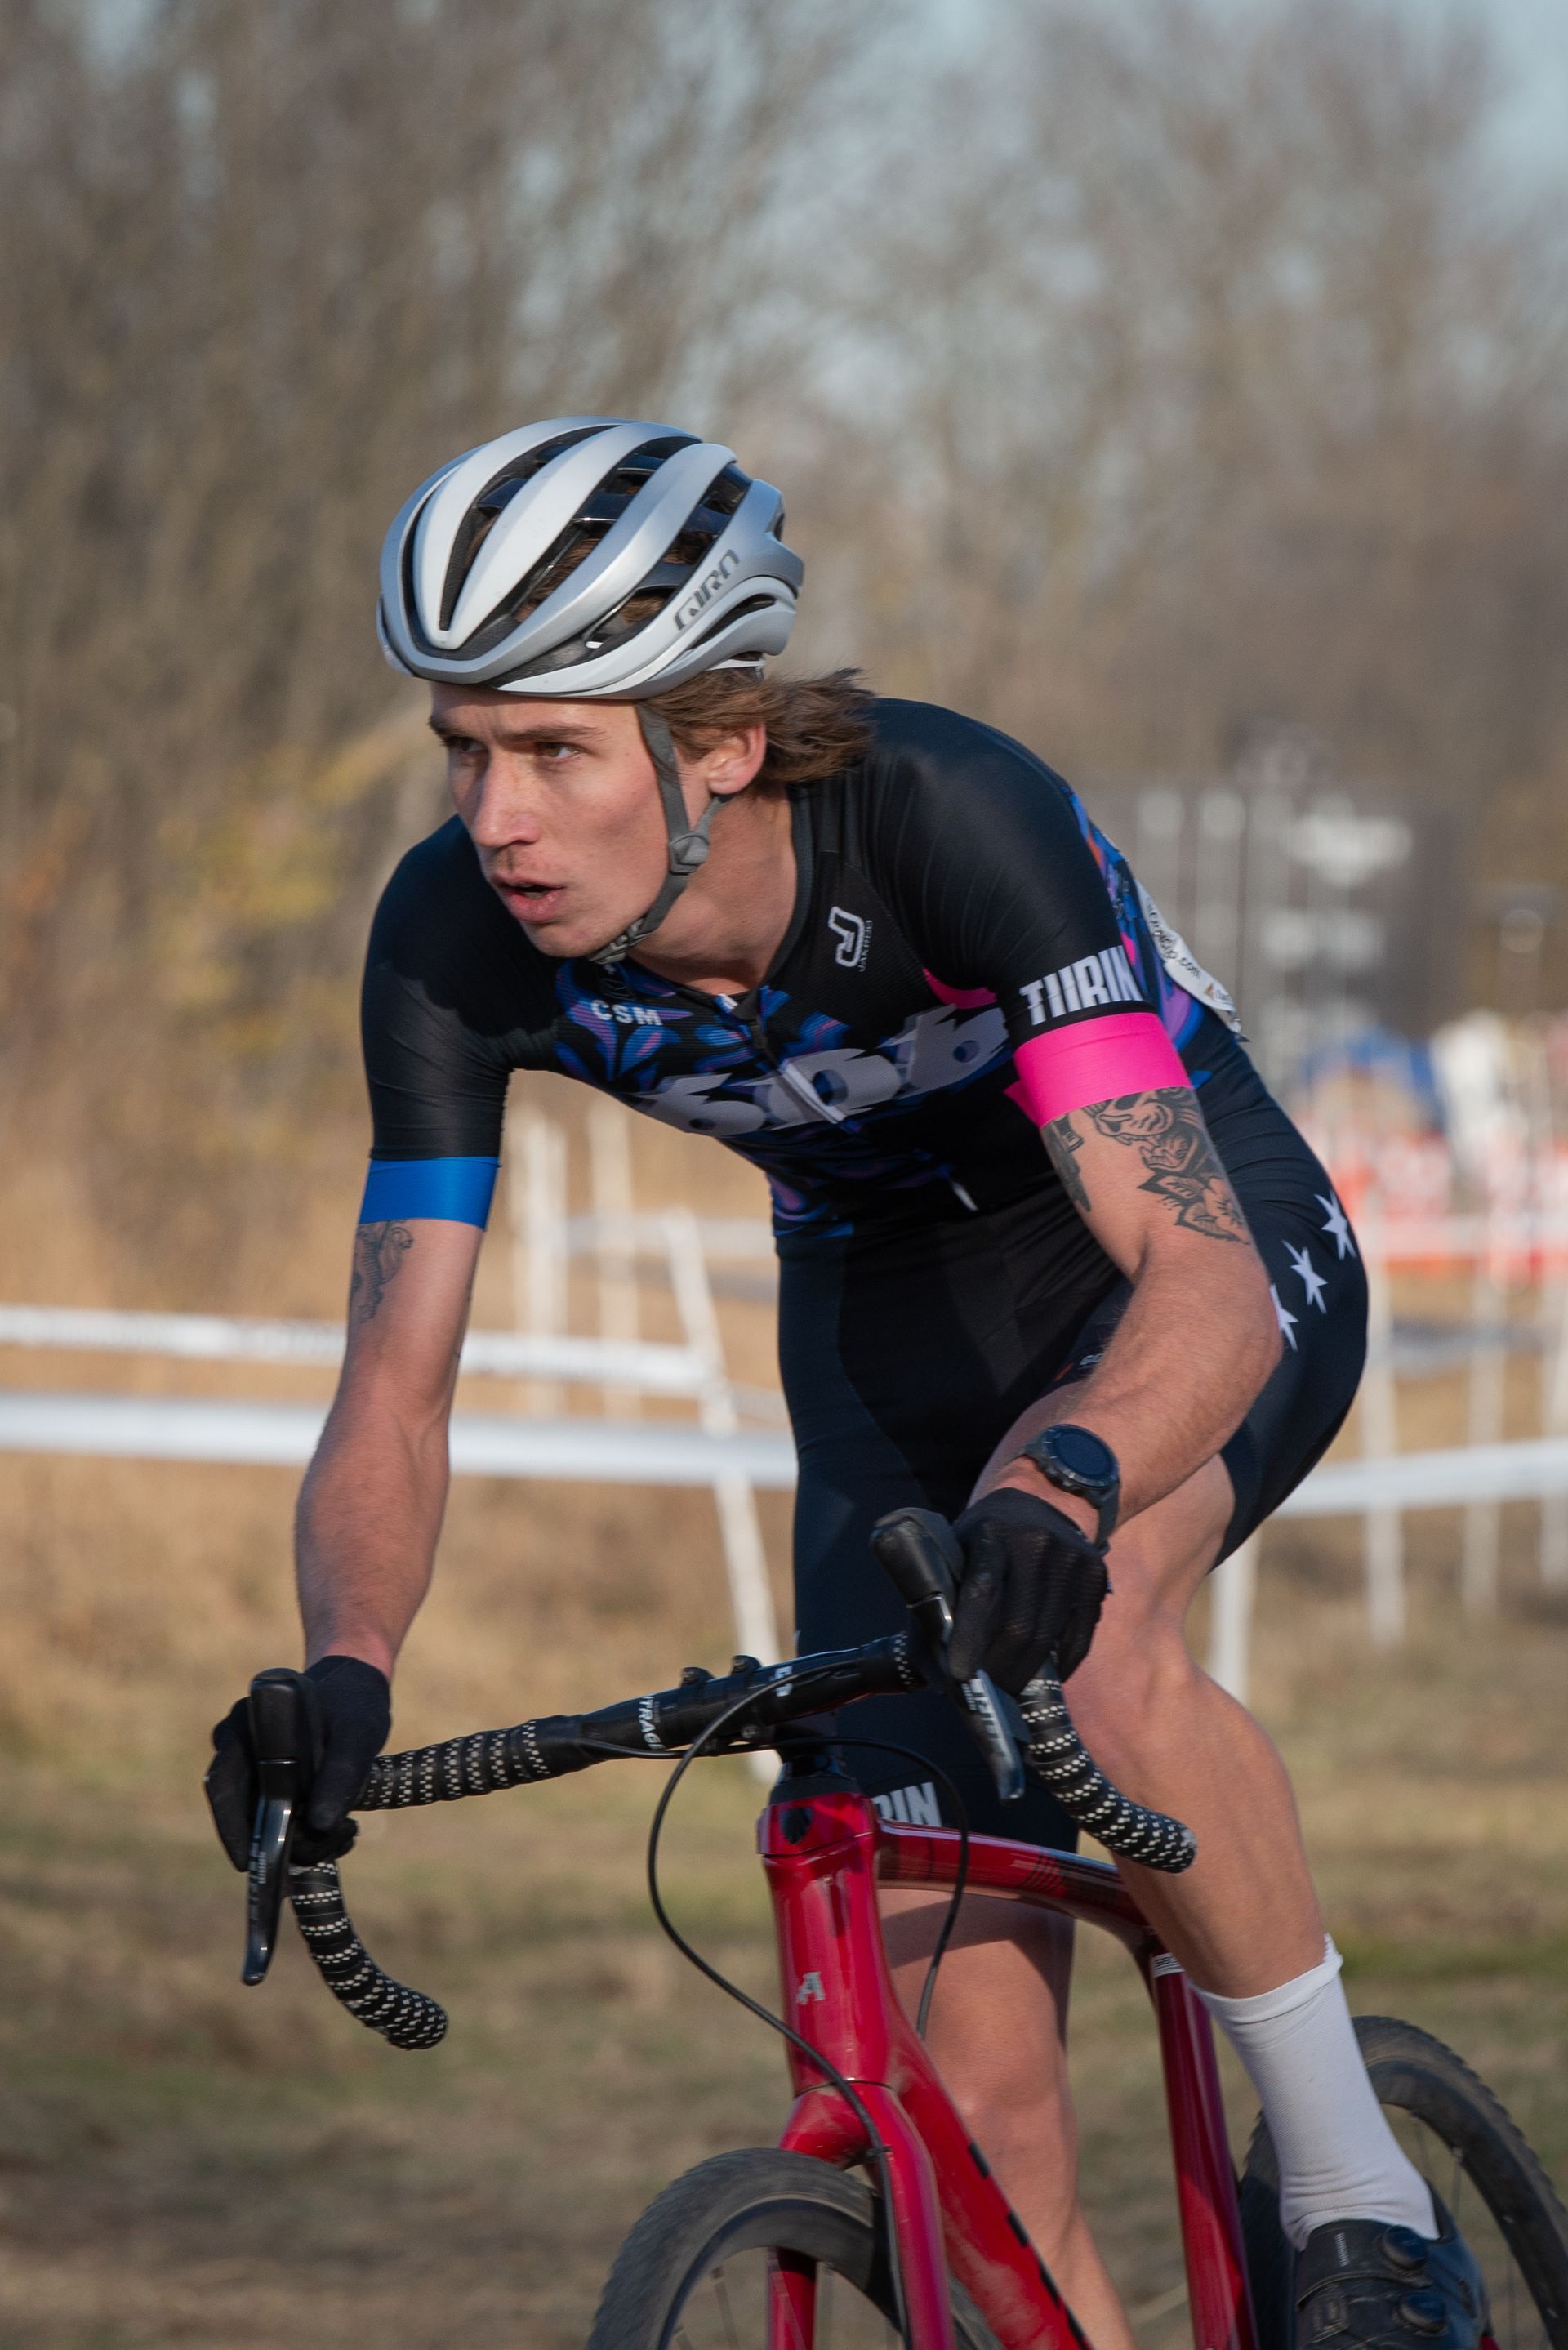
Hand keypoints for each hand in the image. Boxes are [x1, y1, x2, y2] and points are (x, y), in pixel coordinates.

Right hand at [204, 1655, 391, 1870]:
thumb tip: (319, 1825)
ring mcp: (249, 1760)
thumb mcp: (358, 1734)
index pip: (225, 1785)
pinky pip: (271, 1809)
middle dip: (268, 1842)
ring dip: (289, 1838)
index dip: (232, 1828)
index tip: (249, 1863)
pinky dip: (296, 1828)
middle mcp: (238, 1743)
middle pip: (239, 1807)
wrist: (355, 1687)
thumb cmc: (353, 1704)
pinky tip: (331, 1832)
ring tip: (338, 1838)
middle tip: (306, 1862)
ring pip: (256, 1812)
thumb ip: (341, 1773)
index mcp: (248, 1725)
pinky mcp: (267, 1776)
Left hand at [947, 1487, 1108, 1694]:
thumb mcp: (961, 1548)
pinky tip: (1042, 1674)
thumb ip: (947, 1595)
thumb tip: (931, 1669)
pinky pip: (1078, 1640)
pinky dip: (1059, 1667)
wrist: (1040, 1501)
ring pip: (1047, 1638)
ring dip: (1025, 1673)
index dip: (971, 1636)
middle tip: (986, 1688)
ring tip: (1008, 1685)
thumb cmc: (986, 1538)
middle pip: (1019, 1625)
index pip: (982, 1591)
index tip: (960, 1673)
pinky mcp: (1095, 1576)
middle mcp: (1036, 1542)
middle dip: (999, 1668)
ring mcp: (1071, 1559)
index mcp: (992, 1533)